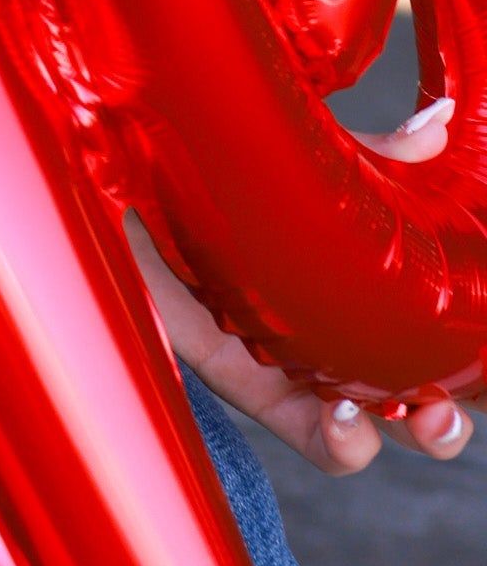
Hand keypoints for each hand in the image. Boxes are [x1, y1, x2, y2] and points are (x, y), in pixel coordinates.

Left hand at [132, 100, 474, 475]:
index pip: (434, 328)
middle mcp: (337, 332)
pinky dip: (343, 442)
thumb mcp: (299, 160)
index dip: (472, 349)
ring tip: (420, 415)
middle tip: (454, 406)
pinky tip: (348, 420)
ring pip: (377, 429)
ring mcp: (297, 363)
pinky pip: (311, 436)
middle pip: (422, 395)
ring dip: (417, 434)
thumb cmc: (214, 170)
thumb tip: (442, 122)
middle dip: (453, 416)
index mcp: (362, 283)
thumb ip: (372, 154)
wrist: (114, 176)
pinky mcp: (249, 382)